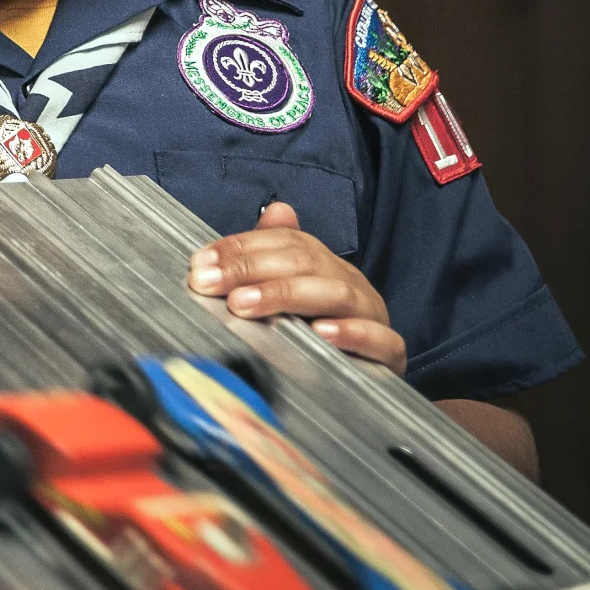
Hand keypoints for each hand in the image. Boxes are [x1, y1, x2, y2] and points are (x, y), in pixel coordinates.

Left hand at [189, 201, 406, 371]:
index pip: (285, 242)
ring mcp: (372, 315)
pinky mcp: (390, 353)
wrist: (366, 379)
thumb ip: (272, 256)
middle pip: (304, 262)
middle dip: (250, 270)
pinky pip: (380, 339)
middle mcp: (349, 282)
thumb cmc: (318, 332)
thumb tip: (274, 210)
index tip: (200, 264)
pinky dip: (352, 333)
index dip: (240, 248)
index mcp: (324, 265)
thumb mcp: (289, 292)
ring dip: (285, 295)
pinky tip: (321, 333)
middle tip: (210, 284)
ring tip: (244, 306)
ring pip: (336, 293)